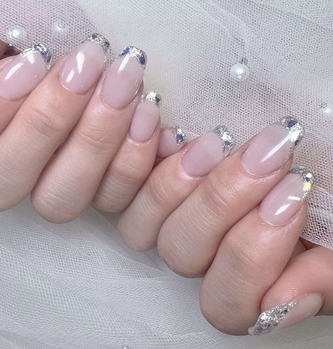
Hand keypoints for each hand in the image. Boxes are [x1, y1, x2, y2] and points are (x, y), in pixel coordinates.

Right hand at [0, 23, 161, 220]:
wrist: (103, 45)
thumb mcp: (0, 24)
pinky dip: (134, 156)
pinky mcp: (100, 193)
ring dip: (93, 141)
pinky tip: (147, 111)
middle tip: (85, 66)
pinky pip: (112, 197)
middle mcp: (8, 171)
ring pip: (57, 201)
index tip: (31, 62)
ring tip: (123, 84)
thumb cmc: (47, 30)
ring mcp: (54, 188)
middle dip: (45, 123)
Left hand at [118, 118, 332, 334]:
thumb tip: (288, 300)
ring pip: (141, 226)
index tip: (290, 199)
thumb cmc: (316, 183)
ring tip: (214, 142)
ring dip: (175, 185)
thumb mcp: (332, 230)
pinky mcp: (145, 175)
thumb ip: (323, 273)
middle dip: (222, 205)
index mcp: (245, 276)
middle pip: (181, 254)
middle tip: (263, 158)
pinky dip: (138, 156)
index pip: (227, 305)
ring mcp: (167, 213)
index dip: (251, 261)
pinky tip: (160, 126)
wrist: (288, 137)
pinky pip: (119, 183)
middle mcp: (202, 250)